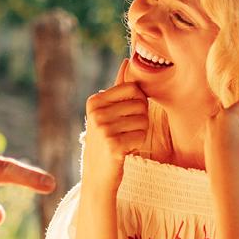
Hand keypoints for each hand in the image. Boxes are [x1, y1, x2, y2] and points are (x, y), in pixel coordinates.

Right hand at [80, 59, 148, 182]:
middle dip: (140, 119)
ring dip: (140, 133)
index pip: (133, 88)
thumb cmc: (106, 141)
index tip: (125, 117)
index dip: (137, 103)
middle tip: (124, 132)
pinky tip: (125, 150)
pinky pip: (142, 136)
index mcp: (94, 101)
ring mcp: (103, 129)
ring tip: (124, 141)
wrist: (97, 176)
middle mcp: (96, 113)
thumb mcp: (107, 112)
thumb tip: (127, 61)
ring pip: (144, 120)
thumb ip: (118, 88)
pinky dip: (138, 144)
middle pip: (140, 104)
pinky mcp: (113, 145)